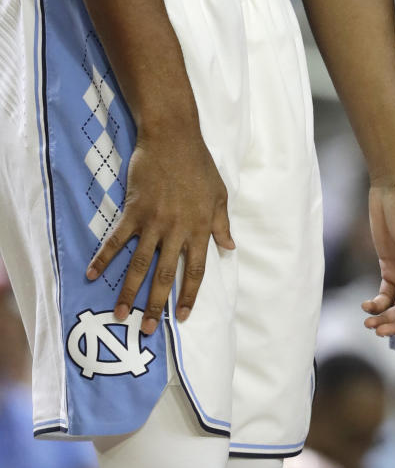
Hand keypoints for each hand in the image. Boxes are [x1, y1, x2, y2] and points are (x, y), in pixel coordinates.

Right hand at [85, 131, 233, 334]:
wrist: (173, 137)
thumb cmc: (199, 164)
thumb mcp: (219, 194)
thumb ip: (221, 224)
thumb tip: (228, 247)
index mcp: (199, 227)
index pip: (195, 270)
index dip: (189, 296)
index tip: (183, 317)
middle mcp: (177, 229)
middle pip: (165, 275)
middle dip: (156, 305)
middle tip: (147, 330)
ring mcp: (153, 221)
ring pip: (139, 264)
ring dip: (129, 292)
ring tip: (120, 315)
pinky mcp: (134, 210)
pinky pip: (117, 240)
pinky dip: (104, 258)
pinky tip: (93, 275)